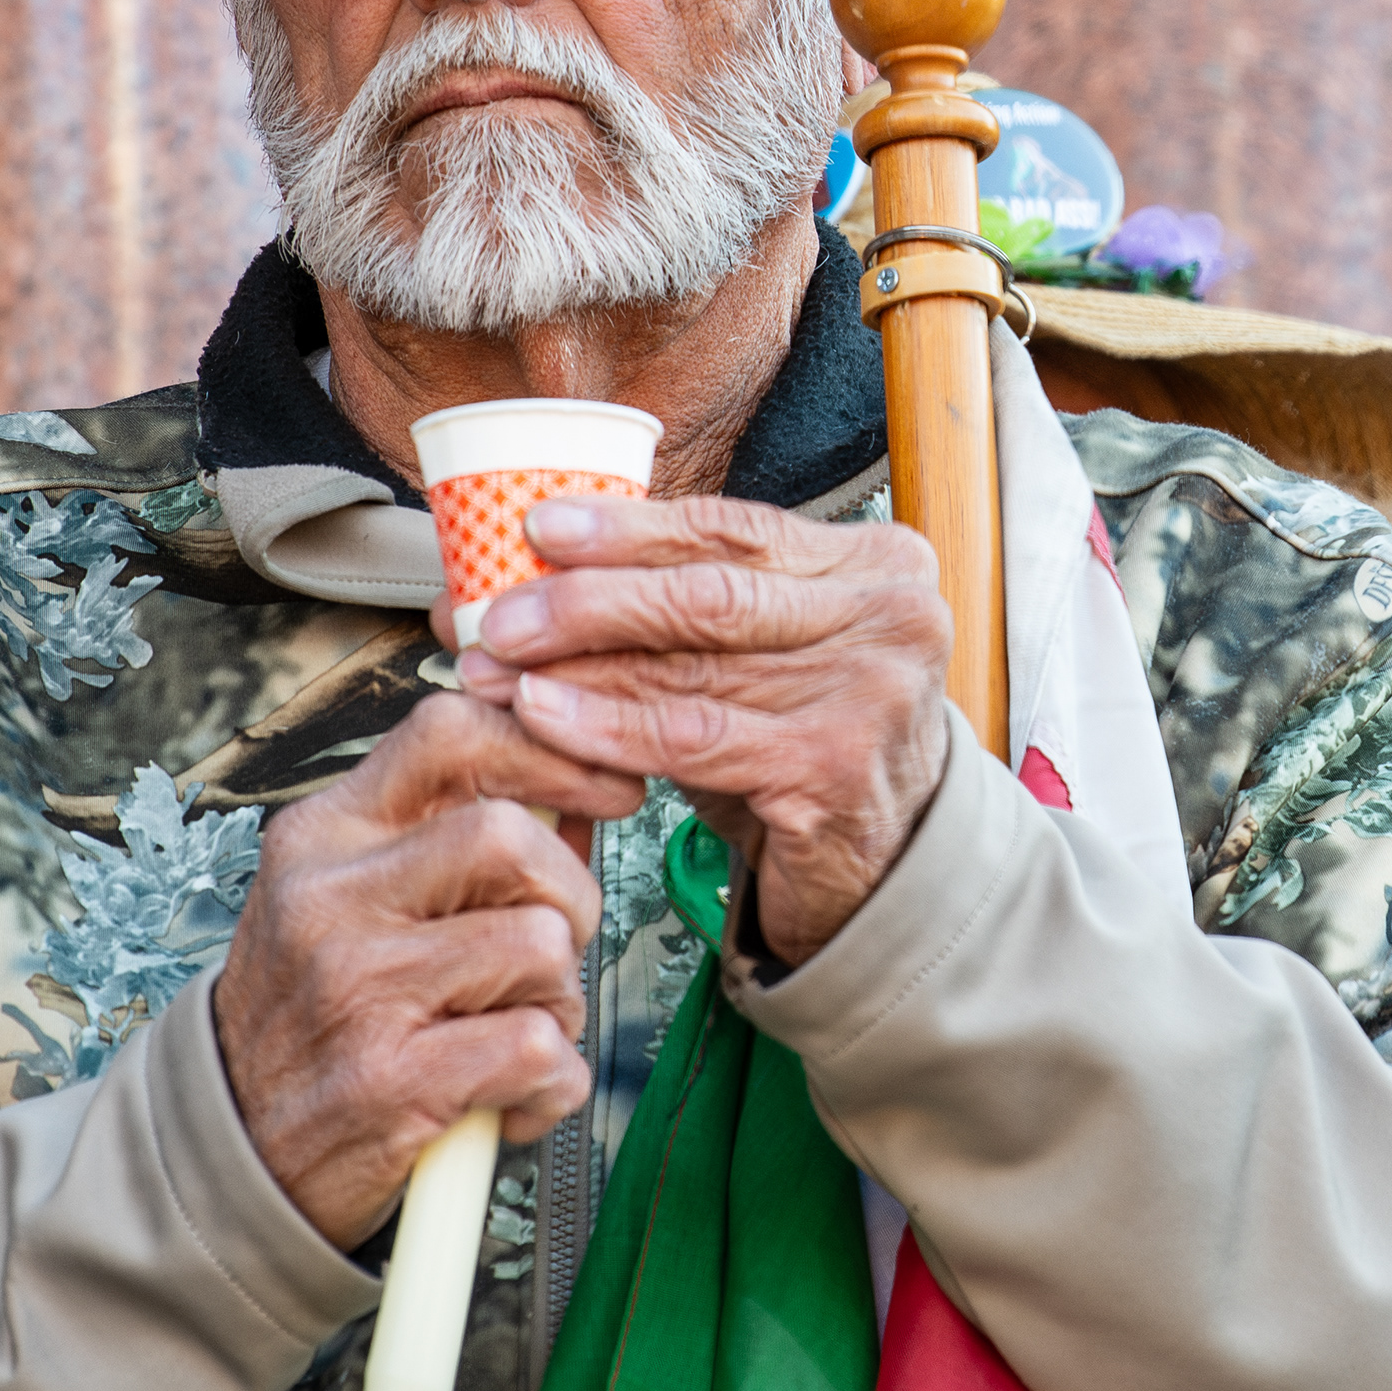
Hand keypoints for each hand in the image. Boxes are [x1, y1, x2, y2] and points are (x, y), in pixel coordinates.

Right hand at [217, 692, 653, 1249]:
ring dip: (559, 1000)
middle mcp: (329, 899)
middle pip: (508, 837)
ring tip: (511, 1030)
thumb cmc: (317, 1014)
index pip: (447, 732)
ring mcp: (356, 988)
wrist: (231, 1149)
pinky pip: (539, 1048)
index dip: (549, 750)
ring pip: (541, 946)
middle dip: (570, 894)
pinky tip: (506, 1097)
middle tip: (552, 946)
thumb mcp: (352, 899)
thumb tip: (577, 803)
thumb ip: (452, 841)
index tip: (606, 787)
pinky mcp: (388, 1080)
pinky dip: (551, 1082)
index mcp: (324, 836)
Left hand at [446, 492, 955, 964]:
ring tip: (500, 665)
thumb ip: (675, 609)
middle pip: (709, 592)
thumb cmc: (804, 746)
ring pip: (690, 665)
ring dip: (577, 665)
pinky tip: (543, 714)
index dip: (628, 527)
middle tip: (501, 610)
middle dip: (586, 598)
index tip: (539, 528)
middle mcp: (891, 617)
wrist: (879, 863)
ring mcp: (871, 691)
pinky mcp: (834, 767)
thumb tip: (525, 572)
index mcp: (878, 564)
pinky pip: (691, 736)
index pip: (735, 528)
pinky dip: (605, 725)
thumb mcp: (760, 658)